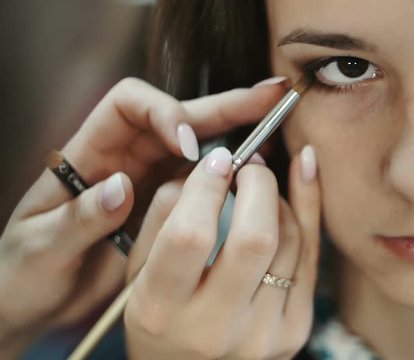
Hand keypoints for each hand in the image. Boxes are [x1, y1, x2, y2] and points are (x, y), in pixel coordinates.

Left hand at [0, 77, 285, 355]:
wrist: (32, 305)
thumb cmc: (22, 272)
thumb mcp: (39, 248)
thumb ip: (78, 218)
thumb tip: (122, 187)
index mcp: (87, 155)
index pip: (129, 105)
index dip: (164, 113)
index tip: (189, 145)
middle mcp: (122, 160)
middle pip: (176, 117)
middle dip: (223, 107)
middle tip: (267, 99)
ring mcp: (147, 184)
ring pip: (197, 146)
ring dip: (236, 132)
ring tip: (275, 121)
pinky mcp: (163, 210)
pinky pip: (201, 183)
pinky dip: (230, 173)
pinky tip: (257, 168)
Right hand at [124, 145, 320, 359]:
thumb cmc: (160, 320)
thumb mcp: (138, 274)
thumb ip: (163, 216)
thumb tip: (208, 167)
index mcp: (161, 310)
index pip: (191, 235)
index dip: (207, 186)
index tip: (217, 160)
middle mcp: (215, 328)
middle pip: (254, 237)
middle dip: (257, 184)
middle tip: (248, 164)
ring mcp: (263, 333)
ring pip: (289, 241)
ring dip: (280, 197)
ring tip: (262, 184)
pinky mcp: (296, 331)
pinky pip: (312, 256)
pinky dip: (309, 208)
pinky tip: (306, 170)